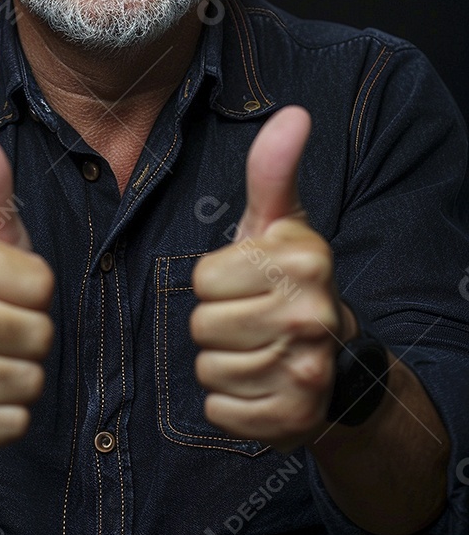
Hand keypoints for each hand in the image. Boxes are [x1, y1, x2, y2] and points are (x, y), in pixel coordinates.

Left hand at [191, 106, 354, 450]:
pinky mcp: (294, 420)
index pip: (203, 278)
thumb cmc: (285, 280)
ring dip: (221, 364)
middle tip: (248, 320)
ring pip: (210, 370)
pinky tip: (256, 386)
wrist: (332, 358)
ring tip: (253, 351)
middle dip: (215, 324)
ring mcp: (306, 372)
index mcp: (302, 262)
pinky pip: (221, 411)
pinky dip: (229, 404)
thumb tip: (294, 114)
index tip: (244, 281)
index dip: (214, 281)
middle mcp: (311, 316)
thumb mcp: (278, 223)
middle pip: (203, 326)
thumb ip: (273, 170)